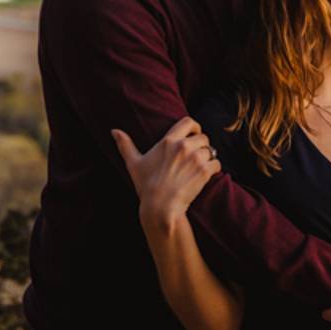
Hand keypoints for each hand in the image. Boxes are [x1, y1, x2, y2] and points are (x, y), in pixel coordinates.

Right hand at [111, 118, 219, 233]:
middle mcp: (183, 146)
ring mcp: (195, 158)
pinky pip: (216, 163)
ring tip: (199, 168)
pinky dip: (214, 168)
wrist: (160, 207)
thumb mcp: (134, 163)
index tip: (195, 134)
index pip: (188, 122)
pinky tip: (206, 175)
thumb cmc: (146, 186)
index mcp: (168, 141)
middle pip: (203, 137)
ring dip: (208, 158)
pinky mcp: (204, 171)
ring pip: (211, 151)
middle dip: (202, 145)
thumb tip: (114, 131)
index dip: (195, 127)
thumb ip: (125, 145)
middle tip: (197, 156)